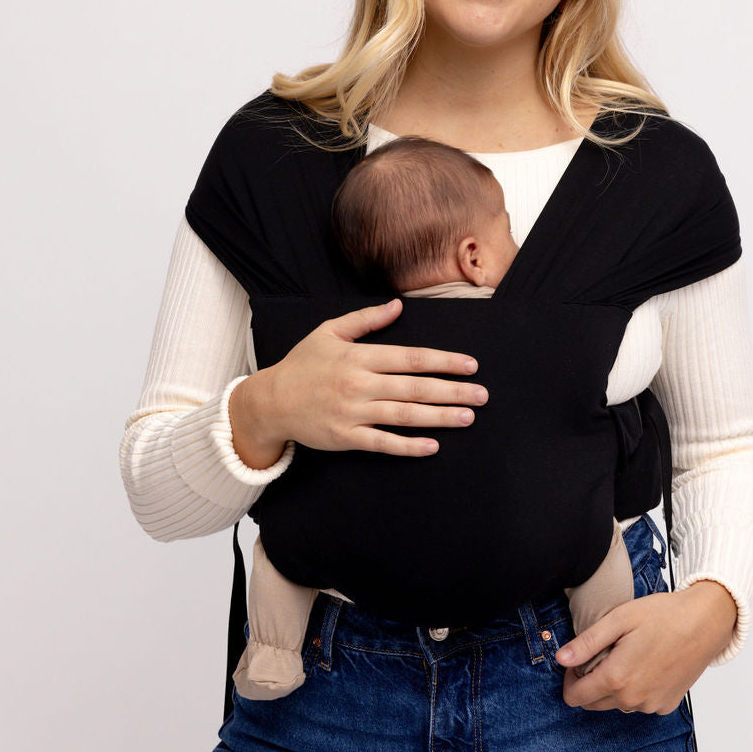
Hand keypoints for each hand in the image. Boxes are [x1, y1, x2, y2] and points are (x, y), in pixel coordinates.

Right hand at [232, 298, 489, 464]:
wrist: (270, 401)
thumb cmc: (302, 365)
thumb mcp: (329, 332)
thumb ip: (365, 319)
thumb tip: (398, 305)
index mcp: (359, 357)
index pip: (410, 358)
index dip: (443, 361)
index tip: (470, 365)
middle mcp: (360, 384)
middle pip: (415, 387)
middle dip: (452, 391)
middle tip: (482, 395)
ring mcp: (353, 412)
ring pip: (405, 415)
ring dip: (439, 416)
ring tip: (468, 417)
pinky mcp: (346, 437)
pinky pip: (383, 442)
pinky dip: (408, 446)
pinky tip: (433, 446)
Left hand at [554, 580, 738, 713]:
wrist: (706, 622)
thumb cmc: (664, 615)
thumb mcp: (619, 620)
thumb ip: (587, 643)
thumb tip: (561, 659)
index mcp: (617, 678)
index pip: (575, 697)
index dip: (570, 679)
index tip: (578, 662)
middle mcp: (633, 698)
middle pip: (593, 704)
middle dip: (590, 683)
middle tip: (605, 655)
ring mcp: (651, 704)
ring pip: (617, 704)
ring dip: (614, 687)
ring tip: (629, 656)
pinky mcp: (667, 705)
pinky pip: (640, 703)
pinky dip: (636, 689)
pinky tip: (647, 665)